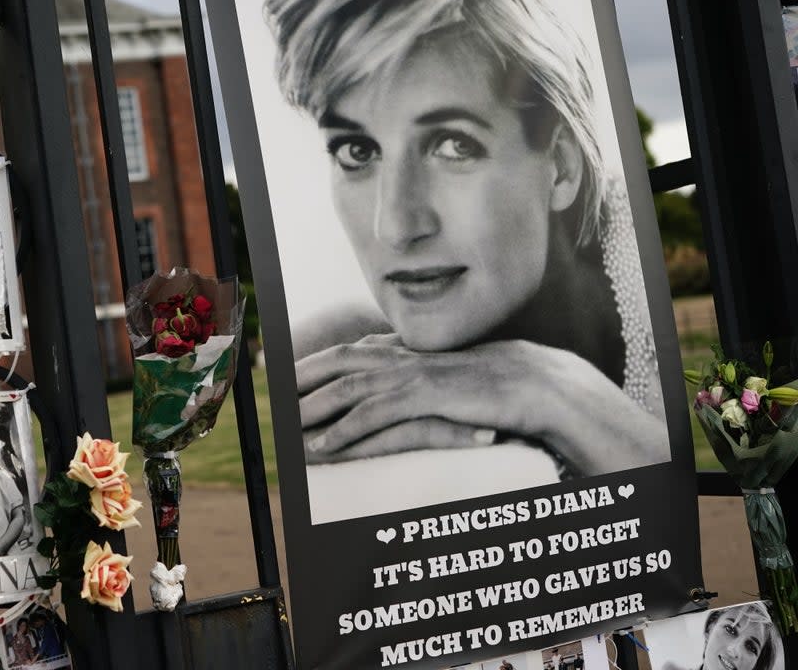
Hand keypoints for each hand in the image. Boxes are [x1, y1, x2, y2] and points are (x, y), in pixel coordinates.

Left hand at [298, 336, 668, 475]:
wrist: (528, 380)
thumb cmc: (485, 382)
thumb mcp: (439, 373)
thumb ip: (410, 372)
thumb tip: (387, 378)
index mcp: (401, 349)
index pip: (344, 354)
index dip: (309, 365)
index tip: (281, 379)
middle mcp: (399, 356)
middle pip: (334, 365)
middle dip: (298, 382)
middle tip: (270, 401)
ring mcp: (409, 375)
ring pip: (345, 391)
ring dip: (312, 413)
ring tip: (288, 433)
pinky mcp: (422, 397)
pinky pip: (373, 417)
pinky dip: (344, 433)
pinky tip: (323, 450)